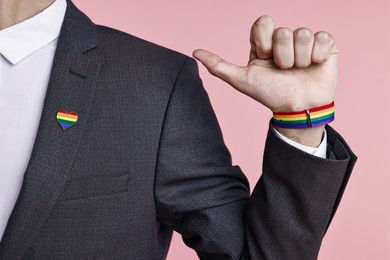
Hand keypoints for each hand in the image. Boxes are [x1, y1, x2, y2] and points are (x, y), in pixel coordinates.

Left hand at [193, 16, 337, 146]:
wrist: (298, 109)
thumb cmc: (270, 94)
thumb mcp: (242, 80)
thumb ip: (218, 66)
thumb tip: (194, 53)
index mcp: (264, 43)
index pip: (262, 22)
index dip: (264, 42)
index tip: (265, 59)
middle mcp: (283, 39)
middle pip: (283, 31)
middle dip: (282, 56)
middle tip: (283, 70)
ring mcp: (305, 40)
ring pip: (303, 34)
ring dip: (300, 59)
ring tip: (299, 71)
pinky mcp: (326, 45)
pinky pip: (323, 37)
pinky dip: (317, 56)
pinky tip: (314, 66)